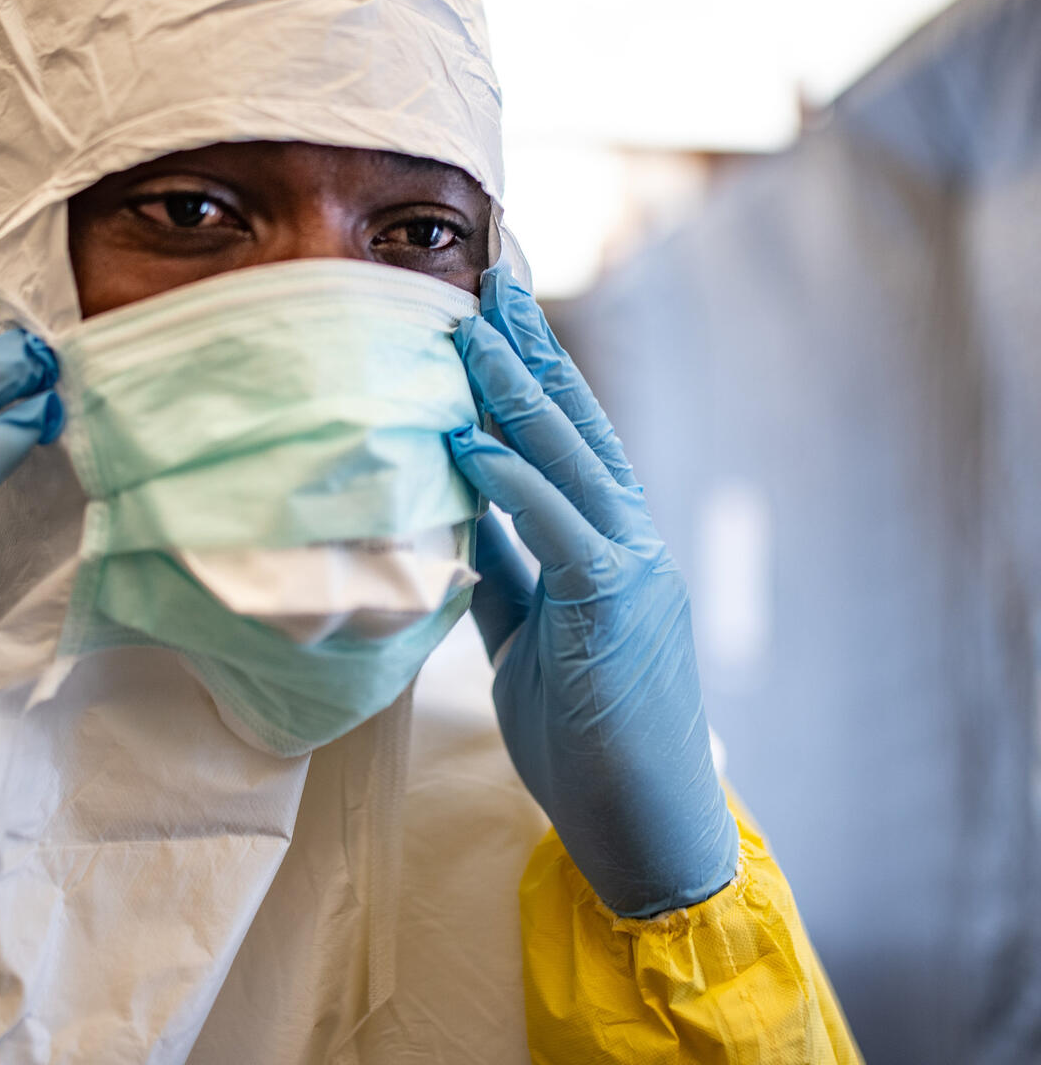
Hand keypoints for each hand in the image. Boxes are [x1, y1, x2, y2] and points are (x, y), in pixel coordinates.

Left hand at [448, 267, 736, 916]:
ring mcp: (634, 567)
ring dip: (516, 391)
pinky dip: (517, 483)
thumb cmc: (586, 735)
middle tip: (491, 274)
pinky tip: (474, 441)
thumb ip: (503, 572)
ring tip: (468, 331)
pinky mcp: (621, 608)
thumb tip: (459, 517)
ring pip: (573, 459)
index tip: (488, 315)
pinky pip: (563, 532)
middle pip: (575, 423)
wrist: (642, 827)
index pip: (565, 437)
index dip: (527, 371)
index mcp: (609, 541)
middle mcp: (630, 536)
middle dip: (529, 347)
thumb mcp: (527, 637)